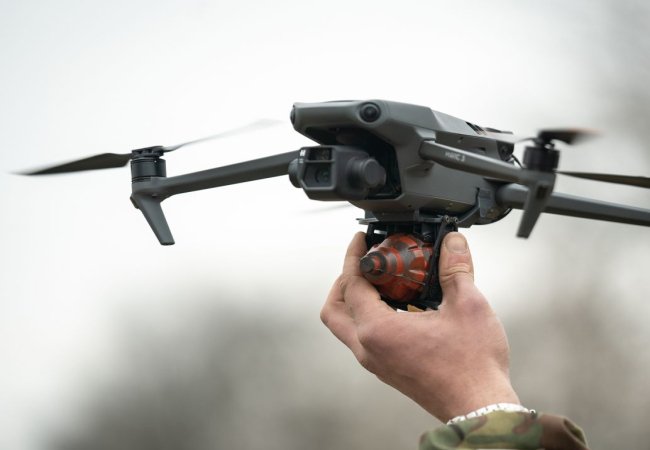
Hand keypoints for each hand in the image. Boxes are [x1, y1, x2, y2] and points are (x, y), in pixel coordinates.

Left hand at [320, 231, 519, 421]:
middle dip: (344, 281)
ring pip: (346, 327)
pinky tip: (398, 306)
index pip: (351, 285)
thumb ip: (455, 268)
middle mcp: (369, 349)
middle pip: (335, 309)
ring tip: (380, 281)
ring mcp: (376, 362)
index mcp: (378, 331)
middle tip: (363, 264)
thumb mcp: (467, 305)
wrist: (479, 407)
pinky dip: (369, 318)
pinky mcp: (387, 369)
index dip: (354, 257)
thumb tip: (453, 243)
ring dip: (355, 301)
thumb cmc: (472, 367)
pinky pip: (364, 339)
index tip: (361, 241)